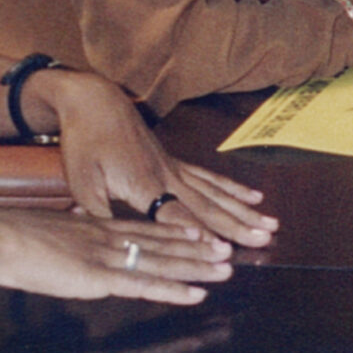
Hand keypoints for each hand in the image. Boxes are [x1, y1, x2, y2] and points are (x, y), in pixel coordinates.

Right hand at [0, 209, 232, 306]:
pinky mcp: (100, 277)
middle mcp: (111, 238)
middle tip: (228, 251)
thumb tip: (80, 221)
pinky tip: (195, 295)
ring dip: (197, 268)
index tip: (201, 231)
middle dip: (198, 248)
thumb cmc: (13, 238)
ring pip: (164, 263)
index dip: (177, 231)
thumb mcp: (52, 230)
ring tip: (225, 269)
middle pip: (164, 243)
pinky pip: (145, 285)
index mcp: (98, 227)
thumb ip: (72, 230)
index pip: (146, 229)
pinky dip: (173, 290)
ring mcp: (108, 257)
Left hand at [23, 69, 274, 247]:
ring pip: (216, 193)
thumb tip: (106, 240)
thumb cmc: (85, 142)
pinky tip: (253, 196)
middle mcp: (168, 177)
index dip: (201, 234)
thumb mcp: (81, 180)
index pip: (179, 216)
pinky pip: (210, 178)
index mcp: (145, 185)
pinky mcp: (175, 162)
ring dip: (244, 210)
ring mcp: (175, 168)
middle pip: (209, 206)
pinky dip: (233, 189)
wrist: (95, 102)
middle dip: (238, 225)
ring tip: (270, 223)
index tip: (225, 250)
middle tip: (266, 238)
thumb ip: (97, 213)